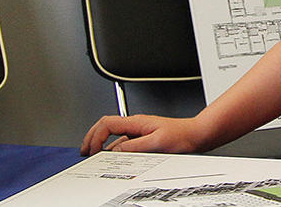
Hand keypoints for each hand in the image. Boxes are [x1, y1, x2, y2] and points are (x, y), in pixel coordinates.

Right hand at [80, 114, 204, 155]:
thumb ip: (134, 146)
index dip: (95, 137)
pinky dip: (113, 149)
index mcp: (136, 122)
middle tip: (84, 151)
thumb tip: (115, 150)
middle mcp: (135, 125)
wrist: (196, 135)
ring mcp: (138, 131)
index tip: (91, 150)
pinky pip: (122, 142)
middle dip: (92, 138)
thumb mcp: (156, 143)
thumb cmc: (182, 136)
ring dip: (102, 144)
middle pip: (105, 127)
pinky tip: (113, 157)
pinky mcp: (143, 138)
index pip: (106, 124)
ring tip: (94, 155)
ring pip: (113, 136)